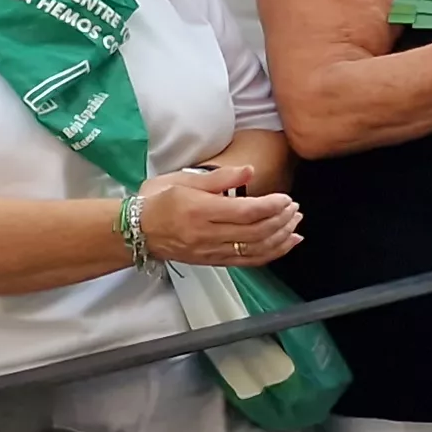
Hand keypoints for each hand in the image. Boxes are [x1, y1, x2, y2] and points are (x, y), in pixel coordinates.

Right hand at [135, 165, 301, 267]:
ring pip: (256, 249)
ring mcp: (211, 251)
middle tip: (294, 207)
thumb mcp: (182, 179)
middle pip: (256, 232)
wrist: (136, 230)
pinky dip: (274, 252)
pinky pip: (249, 261)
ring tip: (295, 221)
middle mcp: (207, 234)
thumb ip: (219, 177)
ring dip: (282, 236)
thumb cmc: (158, 200)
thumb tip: (250, 170)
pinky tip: (289, 242)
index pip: (246, 212)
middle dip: (281, 219)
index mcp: (200, 210)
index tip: (286, 198)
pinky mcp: (214, 261)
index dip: (272, 205)